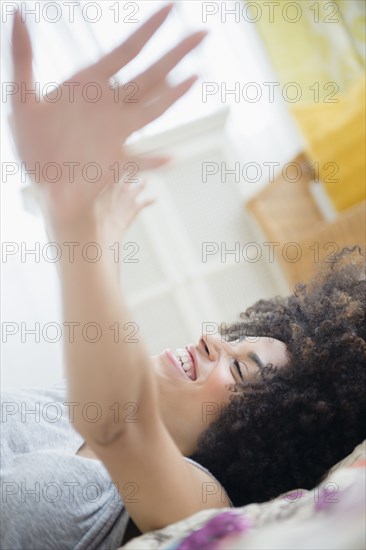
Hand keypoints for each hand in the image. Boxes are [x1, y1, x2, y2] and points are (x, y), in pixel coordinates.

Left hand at [10, 4, 205, 230]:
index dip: (150, 28)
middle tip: (204, 33)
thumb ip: (20, 57)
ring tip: (198, 76)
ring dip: (176, 93)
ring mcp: (118, 133)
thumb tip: (17, 13)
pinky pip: (142, 160)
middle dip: (177, 53)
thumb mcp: (21, 99)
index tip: (173, 8)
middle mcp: (111, 106)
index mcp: (90, 85)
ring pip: (154, 108)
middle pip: (152, 74)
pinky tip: (173, 158)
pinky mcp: (117, 161)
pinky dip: (157, 161)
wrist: (40, 181)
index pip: (127, 50)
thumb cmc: (31, 142)